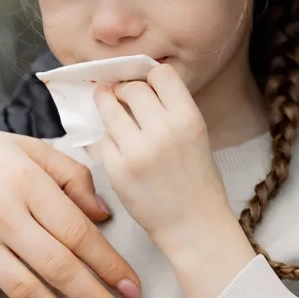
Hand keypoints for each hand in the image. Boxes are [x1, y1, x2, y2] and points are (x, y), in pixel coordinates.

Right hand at [0, 120, 141, 297]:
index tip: (131, 283)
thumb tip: (102, 214)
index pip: (77, 231)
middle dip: (94, 292)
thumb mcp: (25, 148)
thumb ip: (70, 176)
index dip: (109, 262)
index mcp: (25, 181)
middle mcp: (0, 213)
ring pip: (24, 289)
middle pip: (57, 265)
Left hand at [95, 64, 257, 297]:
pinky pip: (101, 138)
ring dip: (106, 105)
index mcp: (189, 118)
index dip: (150, 77)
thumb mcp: (197, 135)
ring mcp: (137, 151)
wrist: (194, 225)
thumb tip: (138, 85)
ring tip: (107, 105)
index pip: (161, 74)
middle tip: (122, 96)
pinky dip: (104, 136)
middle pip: (132, 88)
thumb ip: (171, 110)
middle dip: (124, 90)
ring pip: (109, 109)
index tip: (145, 85)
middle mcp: (164, 130)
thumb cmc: (197, 180)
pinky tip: (112, 140)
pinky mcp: (117, 170)